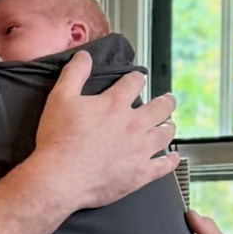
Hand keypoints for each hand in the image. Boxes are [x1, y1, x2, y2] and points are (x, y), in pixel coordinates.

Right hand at [26, 50, 179, 210]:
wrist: (60, 178)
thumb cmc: (58, 139)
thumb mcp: (60, 98)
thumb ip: (74, 73)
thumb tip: (84, 56)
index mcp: (115, 104)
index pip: (134, 83)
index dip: (137, 78)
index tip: (138, 79)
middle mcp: (133, 125)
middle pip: (160, 108)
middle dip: (166, 102)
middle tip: (168, 100)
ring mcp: (139, 150)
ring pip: (165, 134)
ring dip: (169, 127)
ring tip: (169, 125)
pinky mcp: (140, 174)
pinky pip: (163, 166)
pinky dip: (171, 161)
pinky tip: (173, 158)